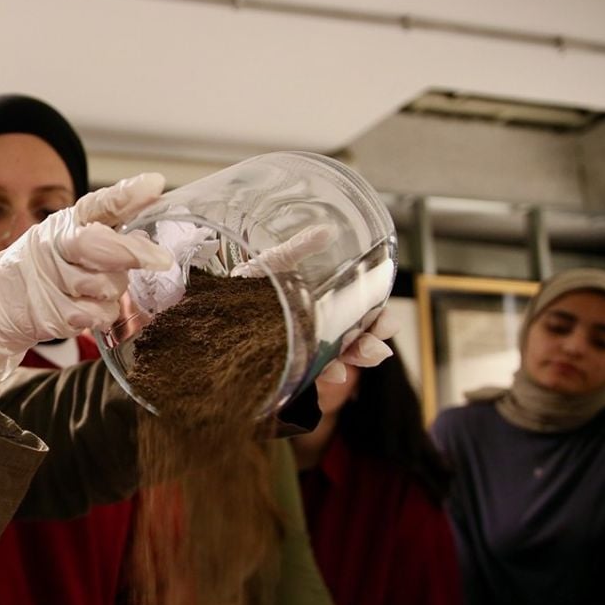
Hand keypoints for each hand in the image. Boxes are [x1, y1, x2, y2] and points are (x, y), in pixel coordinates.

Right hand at [0, 173, 172, 390]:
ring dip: (113, 291)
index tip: (155, 184)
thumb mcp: (68, 240)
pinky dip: (101, 314)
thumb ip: (108, 235)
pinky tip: (84, 308)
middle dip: (133, 252)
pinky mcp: (53, 314)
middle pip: (100, 246)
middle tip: (162, 259)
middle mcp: (54, 247)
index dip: (127, 194)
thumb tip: (148, 241)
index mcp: (64, 224)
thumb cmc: (44, 269)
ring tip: (94, 289)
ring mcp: (51, 281)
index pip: (98, 204)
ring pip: (107, 286)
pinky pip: (99, 315)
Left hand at [228, 224, 397, 383]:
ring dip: (351, 362)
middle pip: (356, 341)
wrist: (217, 303)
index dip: (380, 320)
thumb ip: (301, 247)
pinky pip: (309, 372)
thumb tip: (325, 230)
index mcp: (328, 303)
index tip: (387, 324)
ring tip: (353, 362)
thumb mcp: (278, 260)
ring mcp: (305, 346)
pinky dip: (322, 373)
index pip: (364, 314)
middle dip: (369, 346)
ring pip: (337, 358)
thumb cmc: (252, 280)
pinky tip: (332, 373)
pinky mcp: (287, 360)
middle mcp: (321, 327)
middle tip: (375, 350)